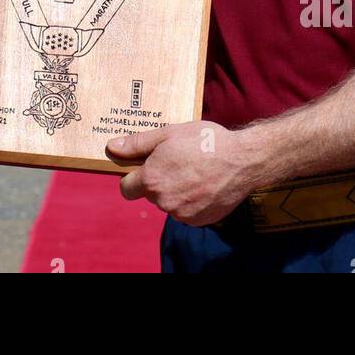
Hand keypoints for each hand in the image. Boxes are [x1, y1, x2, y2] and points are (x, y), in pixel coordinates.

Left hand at [107, 121, 256, 225]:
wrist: (243, 160)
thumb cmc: (204, 142)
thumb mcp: (168, 133)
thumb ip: (137, 143)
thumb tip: (111, 147)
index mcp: (152, 180)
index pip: (126, 188)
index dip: (134, 176)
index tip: (146, 166)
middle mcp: (164, 202)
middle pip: (150, 194)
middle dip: (158, 180)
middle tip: (178, 162)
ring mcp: (182, 214)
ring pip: (169, 203)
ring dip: (176, 191)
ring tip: (194, 171)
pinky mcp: (199, 221)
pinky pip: (187, 212)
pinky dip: (192, 201)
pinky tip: (205, 184)